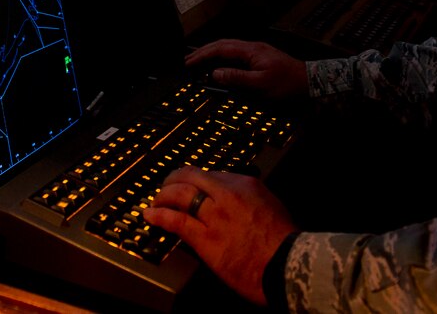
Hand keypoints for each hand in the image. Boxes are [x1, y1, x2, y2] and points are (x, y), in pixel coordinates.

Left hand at [144, 166, 296, 305]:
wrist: (286, 263)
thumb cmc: (284, 240)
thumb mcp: (271, 206)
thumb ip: (251, 199)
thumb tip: (240, 202)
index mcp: (246, 184)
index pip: (212, 174)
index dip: (196, 180)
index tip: (191, 185)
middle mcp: (228, 194)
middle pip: (191, 177)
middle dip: (175, 180)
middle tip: (166, 186)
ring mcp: (215, 215)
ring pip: (180, 195)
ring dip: (164, 195)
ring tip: (156, 200)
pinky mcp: (206, 238)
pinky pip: (176, 221)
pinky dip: (160, 216)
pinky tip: (150, 215)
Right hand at [187, 38, 308, 100]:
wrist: (310, 85)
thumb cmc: (288, 84)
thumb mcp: (261, 84)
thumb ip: (236, 78)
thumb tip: (215, 73)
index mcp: (251, 50)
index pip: (221, 48)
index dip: (203, 55)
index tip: (188, 62)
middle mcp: (252, 49)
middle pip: (223, 46)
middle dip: (204, 53)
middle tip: (188, 62)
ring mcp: (257, 54)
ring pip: (229, 51)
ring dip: (213, 56)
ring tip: (199, 64)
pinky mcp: (260, 62)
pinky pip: (237, 59)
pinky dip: (224, 62)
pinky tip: (220, 70)